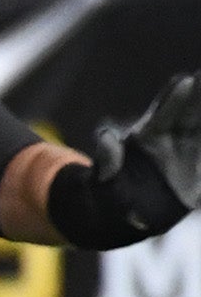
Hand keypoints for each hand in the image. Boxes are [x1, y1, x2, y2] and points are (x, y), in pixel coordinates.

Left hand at [96, 72, 200, 209]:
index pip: (165, 112)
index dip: (174, 97)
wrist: (127, 215)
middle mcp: (176, 136)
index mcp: (150, 135)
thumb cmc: (111, 193)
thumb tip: (105, 137)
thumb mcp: (104, 181)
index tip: (184, 81)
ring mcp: (193, 149)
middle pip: (193, 111)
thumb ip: (108, 160)